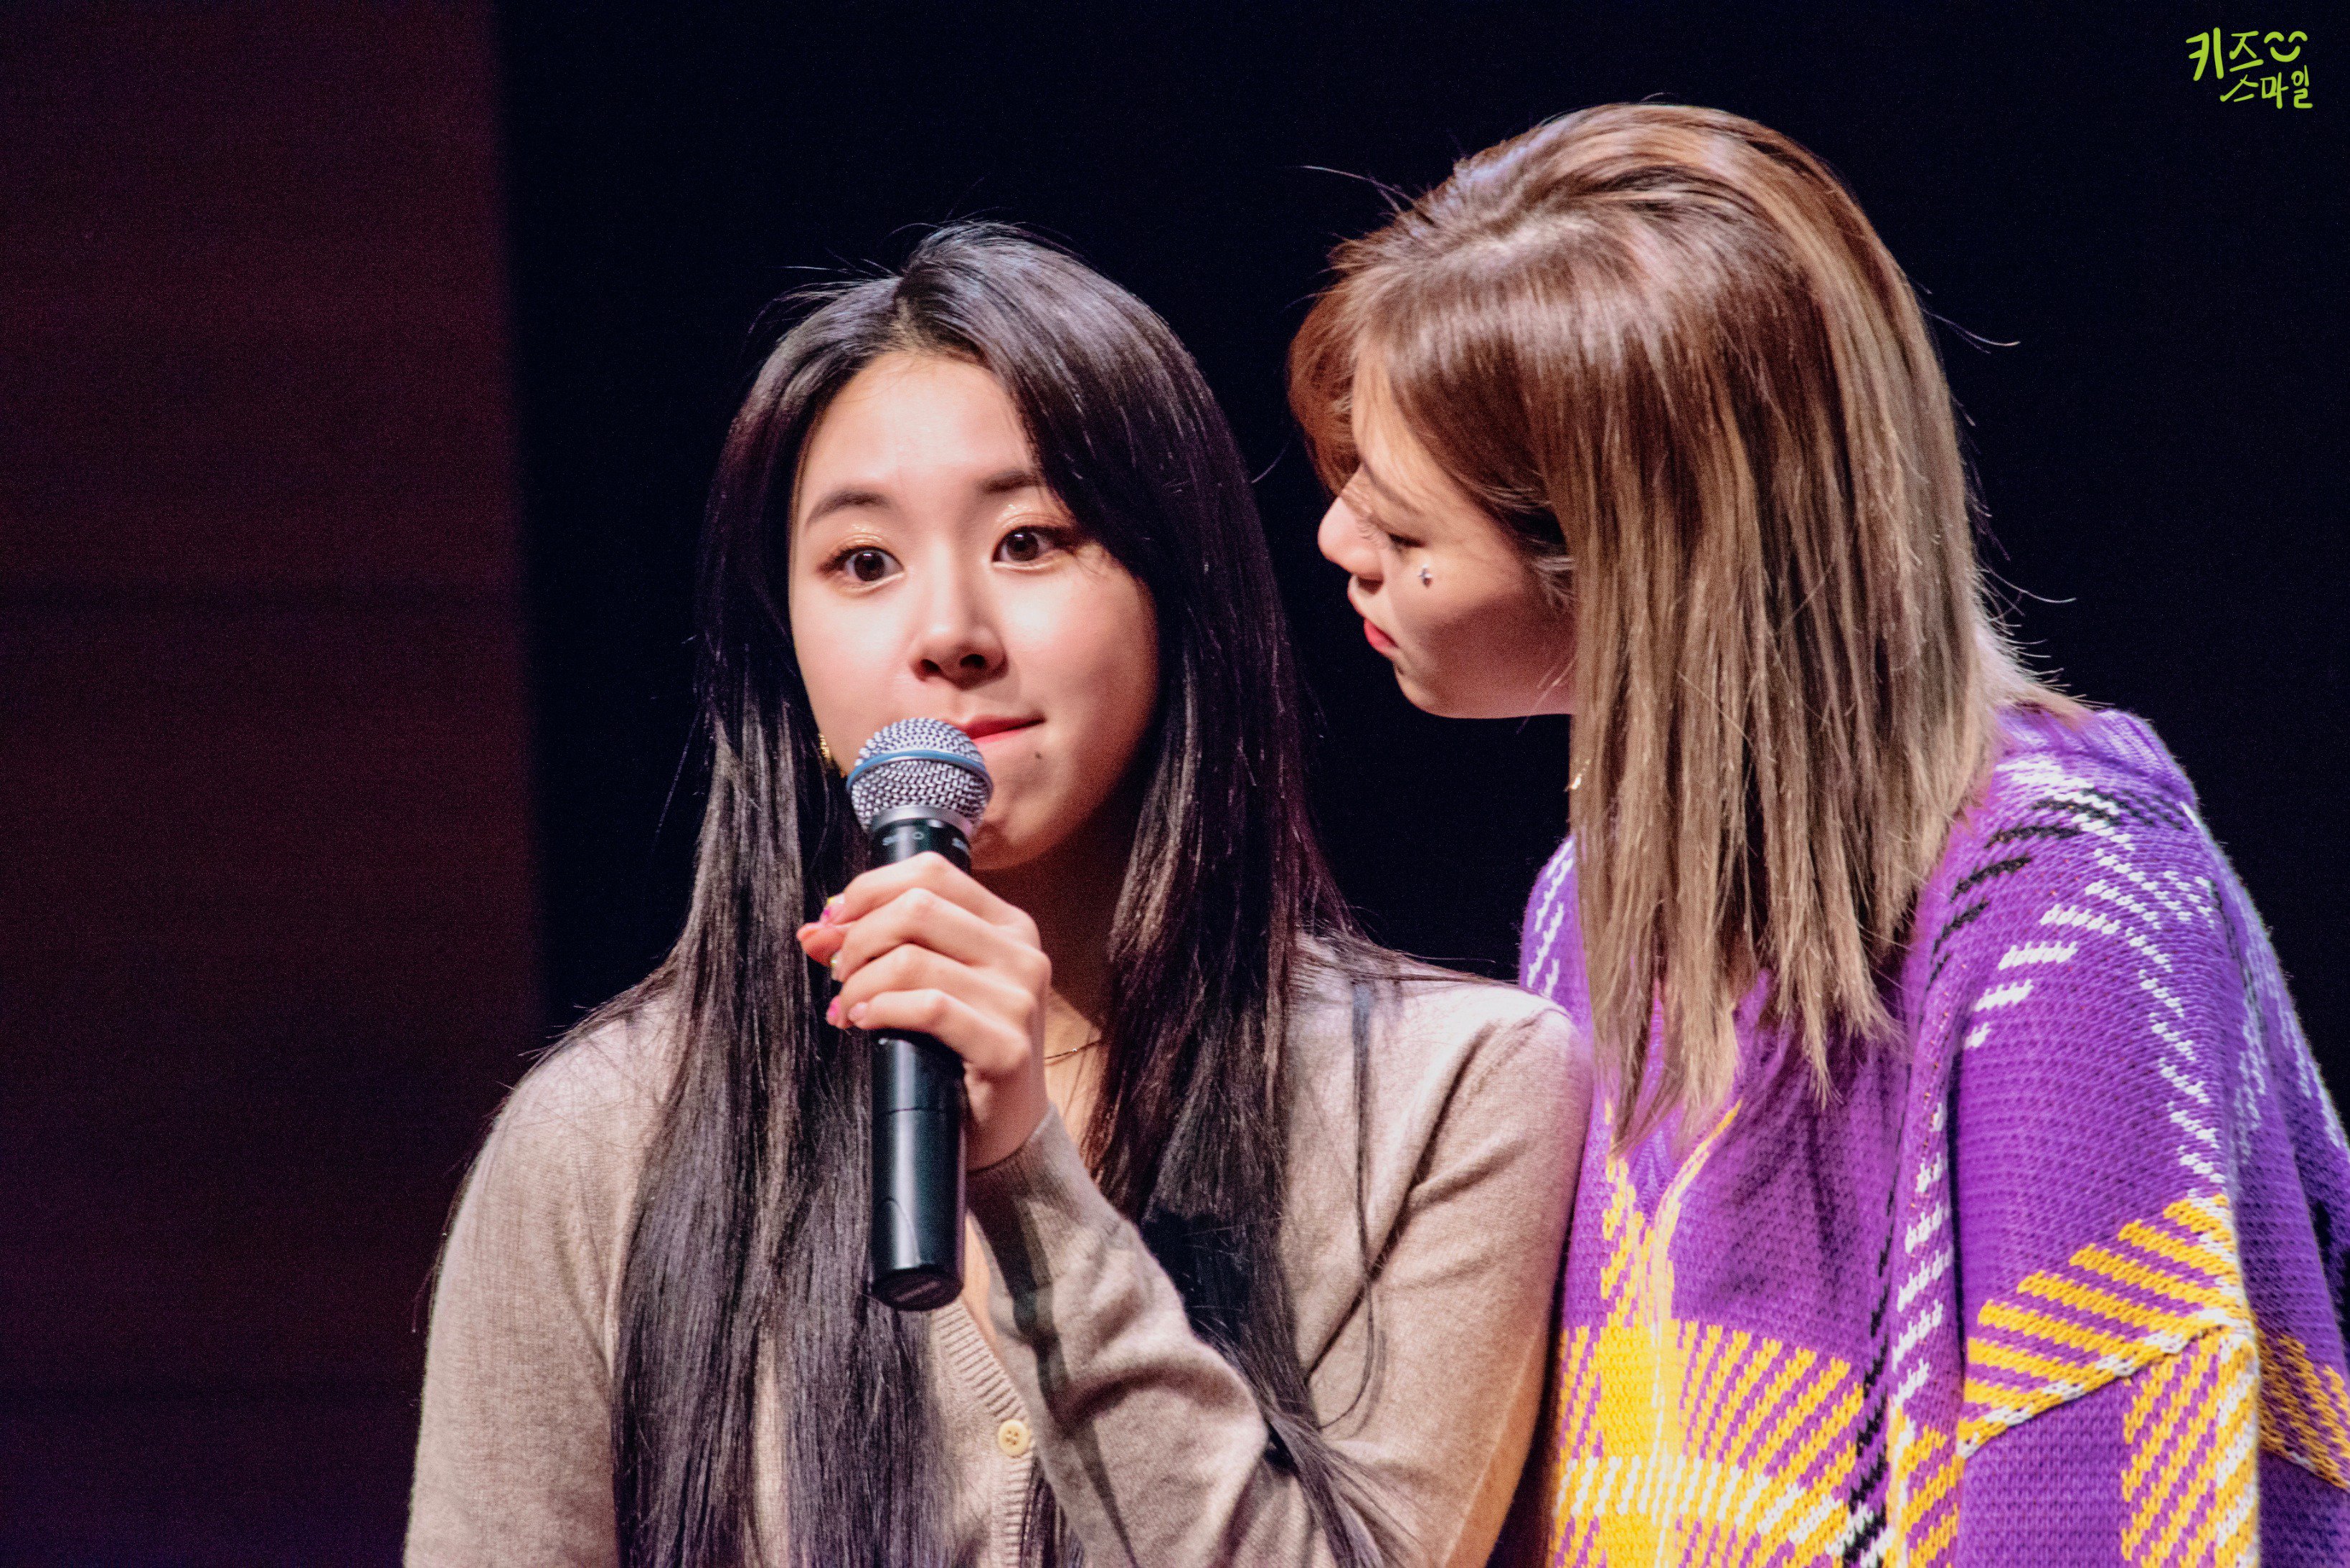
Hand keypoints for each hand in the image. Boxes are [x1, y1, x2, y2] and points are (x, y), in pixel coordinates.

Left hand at [794, 853, 1052, 1170]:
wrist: (1005, 1129)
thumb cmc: (960, 1050)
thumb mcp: (930, 985)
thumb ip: (884, 948)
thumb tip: (815, 931)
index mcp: (1008, 925)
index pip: (932, 871)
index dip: (869, 889)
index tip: (833, 921)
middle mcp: (1022, 954)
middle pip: (918, 907)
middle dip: (859, 936)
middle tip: (838, 972)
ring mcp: (1019, 1000)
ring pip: (913, 960)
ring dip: (861, 983)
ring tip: (848, 1007)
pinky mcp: (1007, 1048)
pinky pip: (928, 1009)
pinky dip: (881, 1011)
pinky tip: (863, 1024)